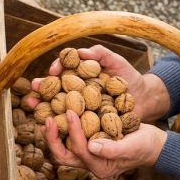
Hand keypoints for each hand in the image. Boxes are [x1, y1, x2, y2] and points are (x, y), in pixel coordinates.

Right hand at [28, 44, 169, 120]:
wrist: (144, 99)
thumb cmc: (129, 77)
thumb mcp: (116, 62)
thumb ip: (100, 54)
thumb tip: (80, 52)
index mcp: (80, 74)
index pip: (63, 69)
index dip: (56, 69)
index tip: (54, 70)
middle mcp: (76, 90)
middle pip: (54, 89)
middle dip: (42, 89)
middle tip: (35, 89)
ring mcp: (80, 107)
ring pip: (57, 107)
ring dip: (44, 108)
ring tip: (36, 109)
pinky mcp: (86, 123)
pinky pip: (70, 124)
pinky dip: (59, 126)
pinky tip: (50, 128)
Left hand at [44, 111, 166, 178]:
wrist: (153, 144)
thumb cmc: (145, 146)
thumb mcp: (132, 146)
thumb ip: (112, 149)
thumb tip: (92, 146)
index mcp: (100, 168)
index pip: (80, 150)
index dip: (73, 131)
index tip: (71, 112)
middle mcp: (91, 164)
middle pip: (64, 155)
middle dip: (53, 138)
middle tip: (48, 119)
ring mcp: (90, 155)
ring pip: (65, 148)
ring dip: (55, 134)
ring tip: (48, 117)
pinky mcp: (91, 145)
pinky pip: (72, 139)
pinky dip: (64, 128)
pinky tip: (60, 114)